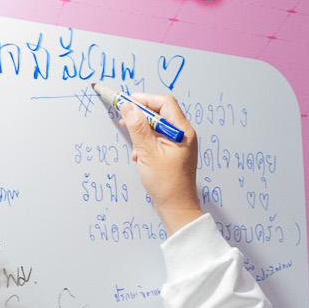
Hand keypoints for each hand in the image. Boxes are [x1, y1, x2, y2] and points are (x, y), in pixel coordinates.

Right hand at [120, 92, 202, 234]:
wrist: (176, 208)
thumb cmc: (167, 184)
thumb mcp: (148, 153)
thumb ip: (137, 128)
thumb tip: (128, 107)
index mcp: (182, 131)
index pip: (164, 103)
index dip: (145, 99)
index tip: (128, 102)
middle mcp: (183, 135)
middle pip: (160, 113)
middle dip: (141, 116)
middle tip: (125, 119)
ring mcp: (178, 144)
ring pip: (157, 127)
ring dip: (142, 132)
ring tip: (134, 145)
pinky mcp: (173, 153)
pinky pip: (157, 139)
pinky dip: (146, 143)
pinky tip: (139, 155)